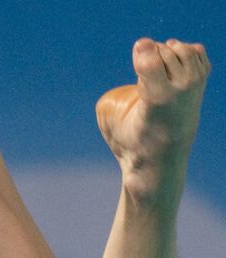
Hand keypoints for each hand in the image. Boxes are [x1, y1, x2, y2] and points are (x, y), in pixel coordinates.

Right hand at [96, 39, 209, 169]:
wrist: (160, 155)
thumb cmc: (131, 138)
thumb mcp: (109, 121)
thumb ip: (111, 95)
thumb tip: (143, 49)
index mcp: (156, 99)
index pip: (151, 60)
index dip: (142, 49)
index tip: (138, 50)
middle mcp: (181, 90)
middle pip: (163, 50)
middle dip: (150, 57)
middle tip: (146, 78)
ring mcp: (194, 85)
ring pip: (180, 49)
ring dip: (165, 53)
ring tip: (158, 72)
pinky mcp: (201, 81)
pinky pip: (194, 51)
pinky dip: (182, 54)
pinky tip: (173, 70)